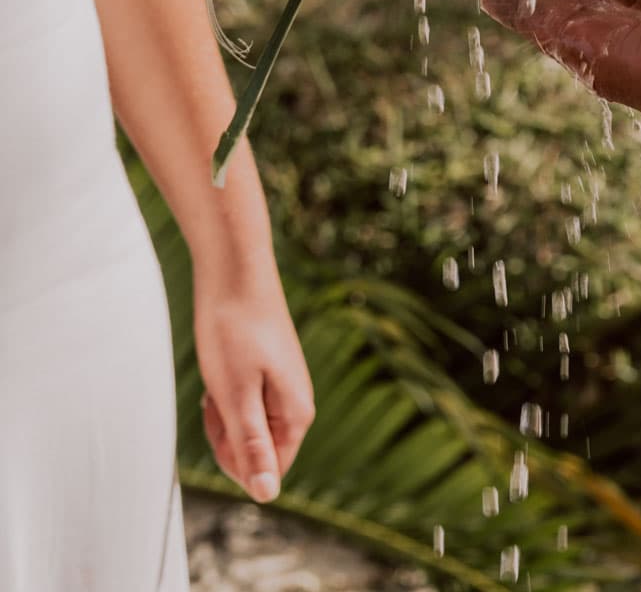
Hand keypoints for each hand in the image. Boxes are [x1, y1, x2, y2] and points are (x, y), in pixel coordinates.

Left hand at [194, 269, 313, 502]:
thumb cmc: (234, 329)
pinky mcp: (267, 372)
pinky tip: (222, 364)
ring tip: (220, 374)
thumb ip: (252, 446)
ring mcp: (282, 386)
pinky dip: (224, 391)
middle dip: (226, 433)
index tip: (222, 416)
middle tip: (218, 392)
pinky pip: (242, 403)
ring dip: (223, 411)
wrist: (234, 271)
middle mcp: (296, 403)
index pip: (267, 473)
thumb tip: (266, 496)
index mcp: (297, 414)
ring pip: (244, 427)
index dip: (234, 457)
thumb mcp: (237, 394)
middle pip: (254, 452)